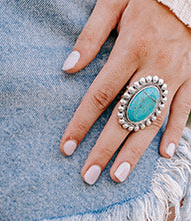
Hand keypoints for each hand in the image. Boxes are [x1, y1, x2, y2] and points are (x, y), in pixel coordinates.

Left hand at [60, 0, 190, 183]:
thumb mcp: (115, 2)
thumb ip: (91, 34)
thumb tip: (68, 67)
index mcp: (133, 46)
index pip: (101, 95)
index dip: (82, 124)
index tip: (66, 148)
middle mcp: (156, 64)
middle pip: (125, 116)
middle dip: (105, 149)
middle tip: (88, 176)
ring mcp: (177, 72)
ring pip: (153, 120)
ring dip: (135, 151)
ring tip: (118, 176)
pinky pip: (185, 108)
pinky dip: (176, 132)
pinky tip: (164, 155)